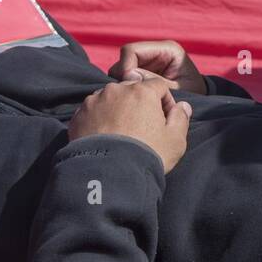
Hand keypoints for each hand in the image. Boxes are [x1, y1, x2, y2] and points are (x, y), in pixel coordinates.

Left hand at [69, 77, 191, 172]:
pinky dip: (100, 119)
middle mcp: (117, 90)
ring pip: (111, 99)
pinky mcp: (79, 115)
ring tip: (121, 133)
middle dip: (140, 104)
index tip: (165, 119)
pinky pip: (93, 111)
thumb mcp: (175, 140)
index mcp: (142, 92)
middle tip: (142, 127)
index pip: (158, 86)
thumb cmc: (146, 155)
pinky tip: (105, 137)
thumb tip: (183, 106)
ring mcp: (95, 101)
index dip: (165, 101)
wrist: (109, 175)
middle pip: (133, 90)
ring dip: (118, 109)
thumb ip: (181, 118)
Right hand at [109, 39, 206, 94]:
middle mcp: (154, 53)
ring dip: (125, 86)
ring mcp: (147, 64)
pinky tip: (136, 102)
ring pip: (121, 72)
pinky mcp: (142, 76)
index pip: (132, 50)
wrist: (203, 103)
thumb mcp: (178, 89)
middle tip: (132, 96)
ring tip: (136, 101)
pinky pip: (125, 82)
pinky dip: (128, 91)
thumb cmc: (196, 95)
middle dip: (124, 78)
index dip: (126, 67)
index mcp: (167, 50)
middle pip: (123, 61)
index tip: (132, 86)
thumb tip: (130, 76)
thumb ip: (156, 82)